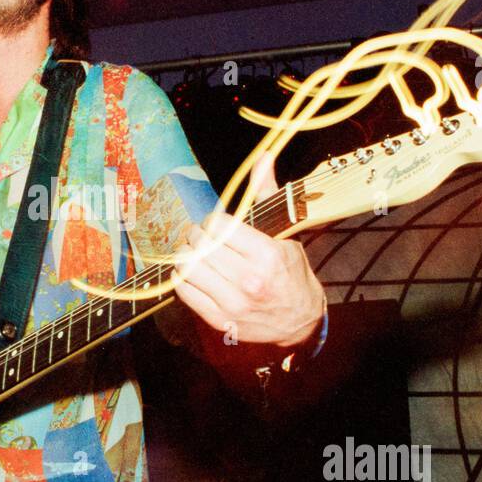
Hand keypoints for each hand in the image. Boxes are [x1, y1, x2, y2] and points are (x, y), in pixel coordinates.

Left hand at [174, 152, 324, 347]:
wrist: (299, 322)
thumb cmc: (291, 274)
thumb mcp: (285, 235)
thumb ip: (267, 196)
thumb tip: (263, 158)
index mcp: (266, 256)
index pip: (218, 225)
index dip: (213, 220)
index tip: (218, 225)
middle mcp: (248, 280)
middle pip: (200, 244)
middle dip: (197, 235)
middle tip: (202, 237)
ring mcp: (232, 303)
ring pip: (187, 266)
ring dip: (187, 255)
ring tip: (196, 253)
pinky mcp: (218, 319)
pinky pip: (184, 290)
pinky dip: (182, 277)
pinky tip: (194, 273)